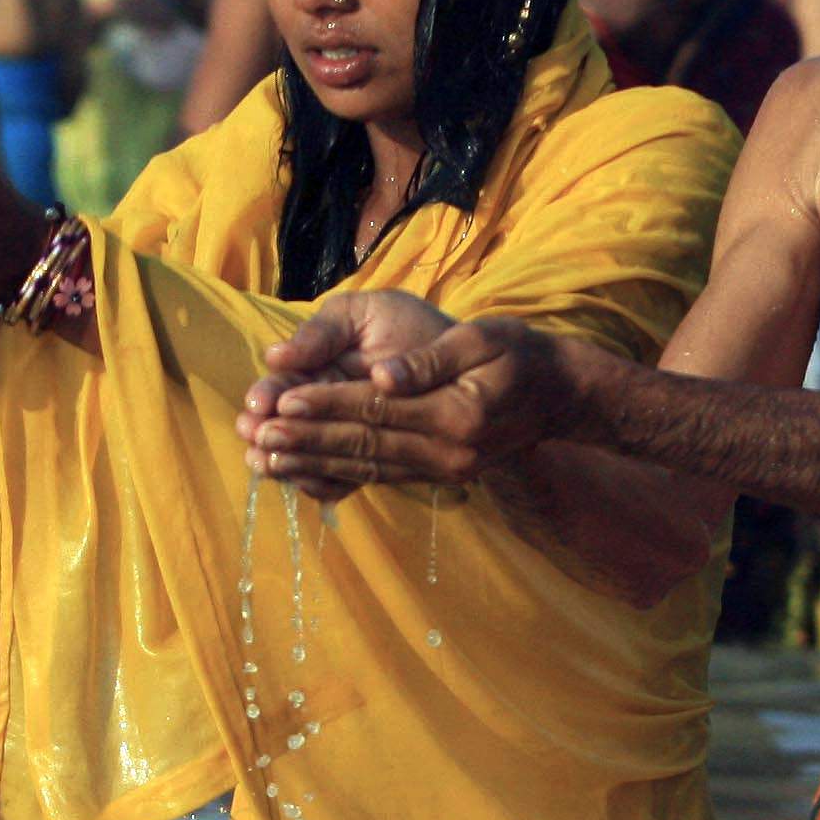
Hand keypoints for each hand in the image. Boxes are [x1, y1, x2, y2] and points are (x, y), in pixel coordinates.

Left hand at [239, 295, 571, 494]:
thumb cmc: (521, 355)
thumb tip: (382, 376)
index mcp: (455, 416)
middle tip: (258, 437)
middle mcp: (446, 454)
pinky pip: (381, 479)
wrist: (562, 396)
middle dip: (306, 440)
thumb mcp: (484, 340)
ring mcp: (443, 471)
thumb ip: (431, 360)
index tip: (283, 399)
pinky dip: (339, 476)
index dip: (327, 403)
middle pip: (363, 446)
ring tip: (267, 460)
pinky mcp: (438, 476)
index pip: (376, 410)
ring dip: (314, 464)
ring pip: (366, 469)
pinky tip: (305, 474)